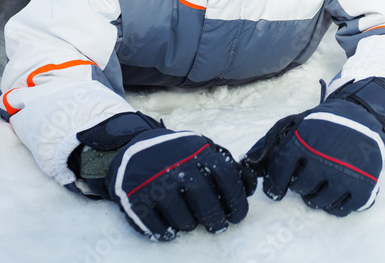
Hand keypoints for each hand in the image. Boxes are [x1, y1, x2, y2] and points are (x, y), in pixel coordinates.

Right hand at [72, 112, 253, 240]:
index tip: (238, 215)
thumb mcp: (202, 151)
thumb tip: (250, 188)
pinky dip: (168, 233)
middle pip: (206, 202)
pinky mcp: (135, 200)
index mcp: (197, 152)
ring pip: (184, 220)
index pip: (226, 176)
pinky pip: (158, 228)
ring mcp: (154, 184)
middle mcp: (176, 166)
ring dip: (192, 225)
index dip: (236, 200)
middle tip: (218, 226)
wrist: (134, 150)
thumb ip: (227, 166)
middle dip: (216, 220)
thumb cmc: (179, 156)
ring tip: (192, 221)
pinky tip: (171, 227)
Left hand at [241, 77, 384, 215]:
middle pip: (299, 189)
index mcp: (303, 143)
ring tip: (322, 180)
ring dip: (316, 194)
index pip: (278, 175)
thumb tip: (248, 165)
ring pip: (318, 202)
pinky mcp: (364, 186)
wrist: (363, 117)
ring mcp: (345, 175)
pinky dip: (336, 204)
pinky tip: (336, 190)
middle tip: (309, 172)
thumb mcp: (296, 124)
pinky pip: (341, 210)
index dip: (274, 184)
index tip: (278, 188)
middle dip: (300, 183)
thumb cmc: (324, 123)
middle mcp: (322, 161)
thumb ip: (270, 143)